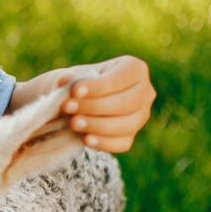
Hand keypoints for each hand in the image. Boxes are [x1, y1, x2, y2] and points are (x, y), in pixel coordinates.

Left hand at [24, 55, 156, 152]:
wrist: (71, 107)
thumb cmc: (74, 86)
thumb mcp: (69, 78)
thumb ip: (67, 79)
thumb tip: (65, 80)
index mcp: (134, 68)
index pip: (121, 78)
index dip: (99, 86)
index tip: (75, 91)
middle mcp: (145, 92)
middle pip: (127, 102)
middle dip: (95, 106)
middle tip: (67, 107)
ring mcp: (140, 116)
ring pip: (127, 124)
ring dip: (98, 125)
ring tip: (73, 123)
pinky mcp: (130, 136)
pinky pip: (122, 143)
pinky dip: (104, 143)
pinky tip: (86, 140)